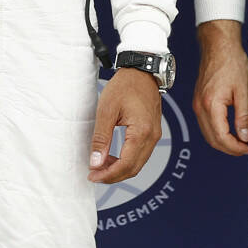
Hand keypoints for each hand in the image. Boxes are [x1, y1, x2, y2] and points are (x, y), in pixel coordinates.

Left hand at [87, 68, 161, 184]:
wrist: (141, 71)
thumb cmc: (124, 86)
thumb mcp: (106, 110)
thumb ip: (101, 138)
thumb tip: (96, 162)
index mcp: (141, 132)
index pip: (126, 165)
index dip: (108, 174)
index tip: (93, 176)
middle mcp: (152, 136)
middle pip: (133, 168)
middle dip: (113, 176)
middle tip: (94, 174)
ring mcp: (154, 135)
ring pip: (138, 163)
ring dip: (119, 169)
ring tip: (100, 166)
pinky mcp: (153, 132)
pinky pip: (140, 154)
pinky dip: (126, 160)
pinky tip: (112, 157)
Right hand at [192, 19, 247, 156]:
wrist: (219, 46)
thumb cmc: (231, 63)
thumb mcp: (244, 91)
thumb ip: (244, 116)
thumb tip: (244, 136)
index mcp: (211, 104)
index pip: (221, 137)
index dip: (236, 148)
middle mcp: (200, 106)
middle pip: (212, 140)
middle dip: (229, 148)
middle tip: (246, 149)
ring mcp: (197, 104)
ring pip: (208, 134)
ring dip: (223, 142)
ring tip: (240, 142)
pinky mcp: (199, 101)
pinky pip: (205, 124)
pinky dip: (217, 132)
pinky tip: (230, 131)